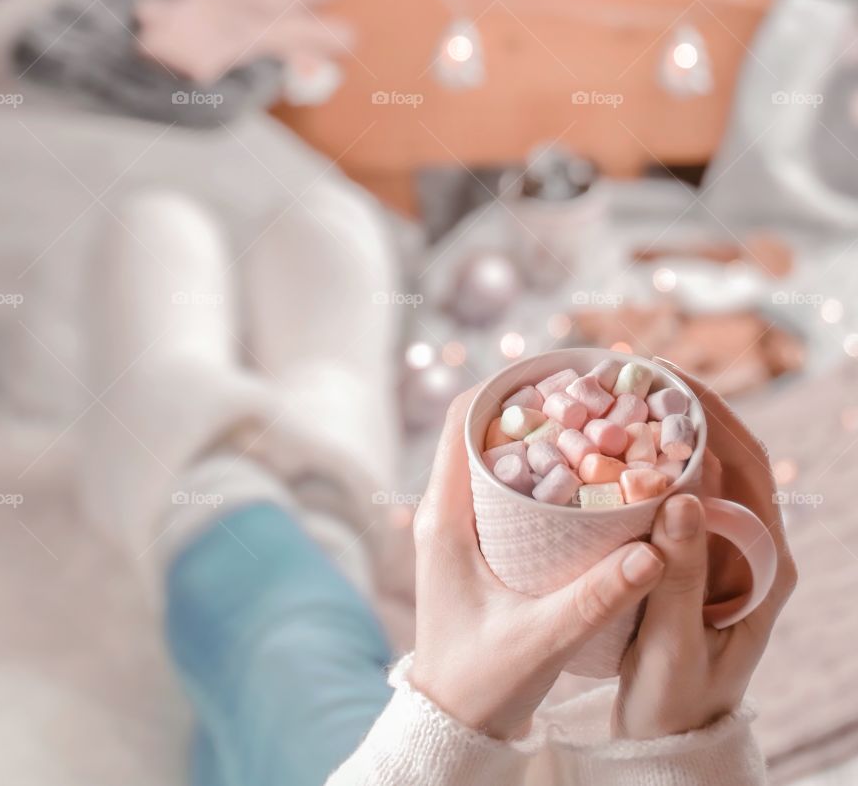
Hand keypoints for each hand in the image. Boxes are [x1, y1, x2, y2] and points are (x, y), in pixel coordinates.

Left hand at [409, 389, 665, 739]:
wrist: (453, 724)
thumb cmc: (481, 683)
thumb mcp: (542, 640)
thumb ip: (596, 597)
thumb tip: (656, 550)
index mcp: (444, 516)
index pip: (461, 420)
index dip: (506, 387)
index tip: (559, 375)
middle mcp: (446, 510)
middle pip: (482, 429)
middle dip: (534, 406)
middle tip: (591, 396)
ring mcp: (459, 526)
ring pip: (494, 456)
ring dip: (539, 437)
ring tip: (594, 425)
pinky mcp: (476, 544)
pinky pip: (504, 486)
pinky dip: (540, 471)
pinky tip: (583, 480)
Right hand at [613, 360, 797, 738]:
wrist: (668, 740)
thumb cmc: (675, 702)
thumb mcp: (674, 645)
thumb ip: (681, 574)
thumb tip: (685, 493)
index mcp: (766, 566)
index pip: (751, 468)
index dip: (712, 415)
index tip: (666, 378)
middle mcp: (752, 548)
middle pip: (731, 454)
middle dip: (689, 404)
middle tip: (637, 368)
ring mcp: (723, 549)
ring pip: (704, 469)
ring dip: (669, 425)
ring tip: (624, 390)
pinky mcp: (692, 554)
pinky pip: (678, 492)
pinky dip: (650, 458)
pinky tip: (614, 441)